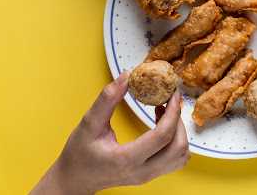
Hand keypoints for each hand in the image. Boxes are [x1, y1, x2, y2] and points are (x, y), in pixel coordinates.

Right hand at [31, 74, 188, 194]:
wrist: (75, 179)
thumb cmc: (79, 154)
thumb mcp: (88, 124)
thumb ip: (107, 100)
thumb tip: (126, 77)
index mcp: (127, 159)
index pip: (162, 136)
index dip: (173, 112)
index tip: (173, 94)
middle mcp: (142, 171)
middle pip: (178, 147)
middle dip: (179, 120)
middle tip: (170, 101)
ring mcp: (149, 176)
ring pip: (181, 155)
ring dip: (179, 131)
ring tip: (164, 112)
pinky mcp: (151, 174)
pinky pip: (175, 159)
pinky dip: (176, 141)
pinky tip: (162, 126)